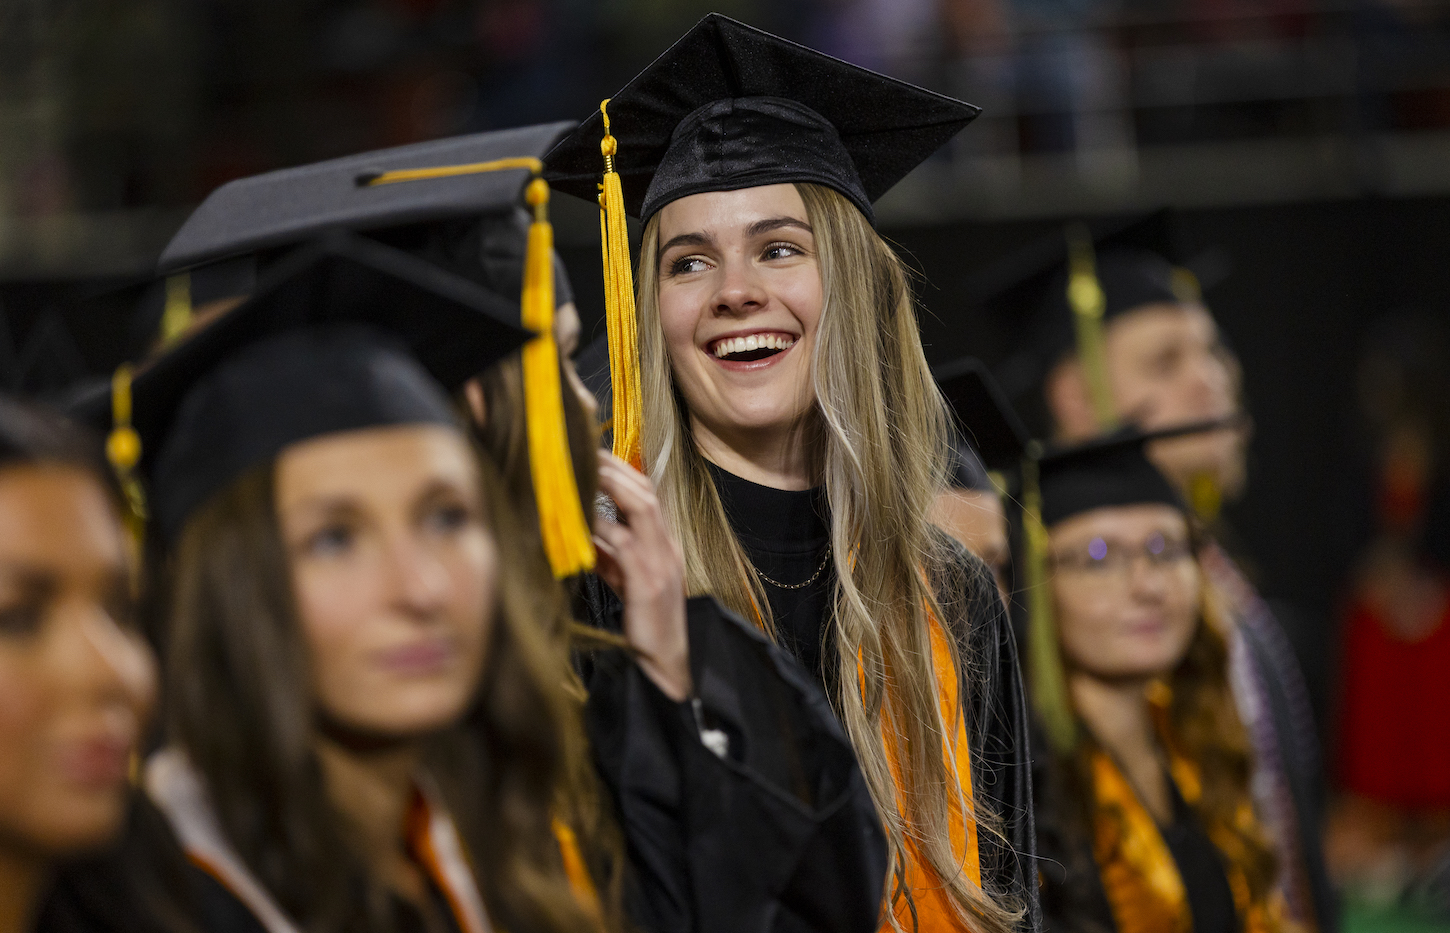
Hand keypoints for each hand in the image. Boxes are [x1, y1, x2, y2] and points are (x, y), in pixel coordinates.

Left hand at [592, 452, 691, 700]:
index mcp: (664, 544)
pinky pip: (624, 544)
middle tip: (582, 452)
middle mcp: (666, 547)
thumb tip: (581, 531)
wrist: (666, 663)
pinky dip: (602, 528)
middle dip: (614, 468)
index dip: (620, 471)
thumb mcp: (625, 581)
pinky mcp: (648, 583)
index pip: (646, 495)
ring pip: (641, 508)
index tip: (591, 455)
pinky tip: (580, 521)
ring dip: (609, 486)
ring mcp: (661, 563)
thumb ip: (608, 554)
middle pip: (645, 492)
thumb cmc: (644, 623)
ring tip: (581, 472)